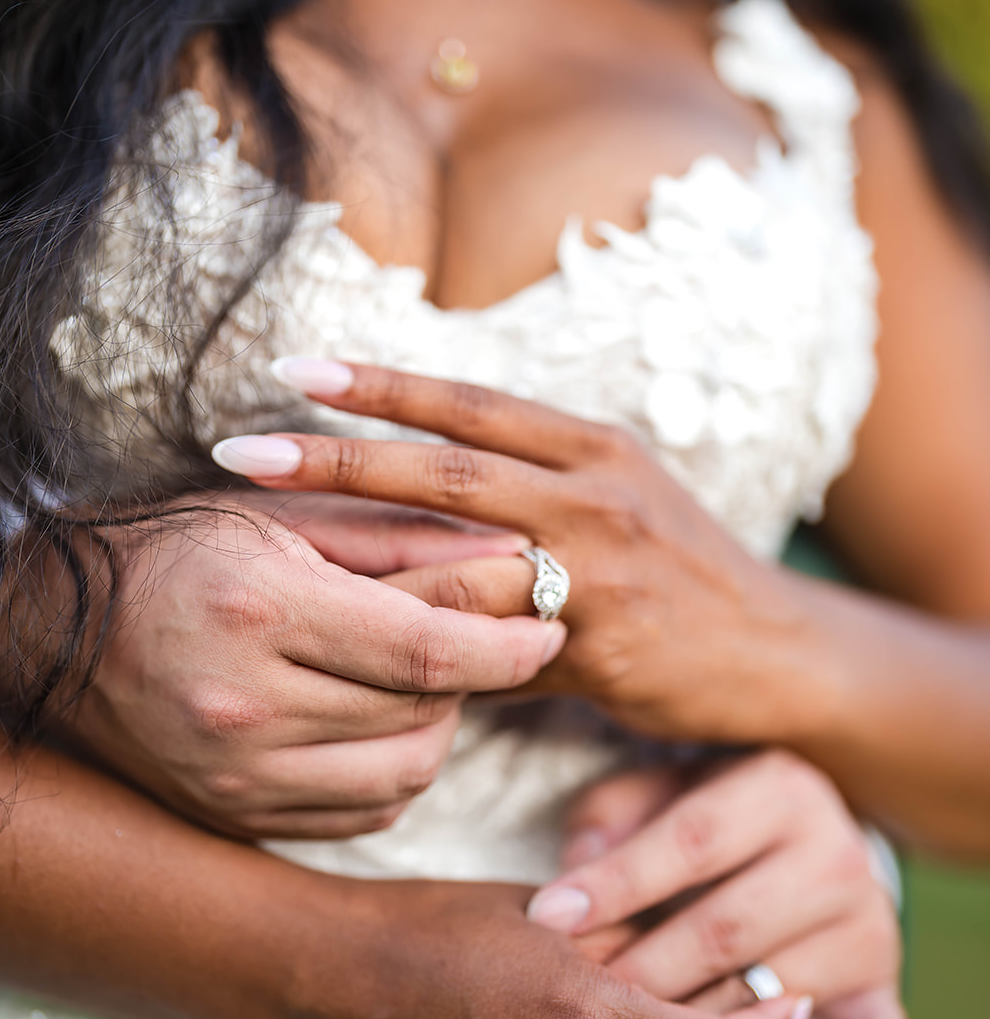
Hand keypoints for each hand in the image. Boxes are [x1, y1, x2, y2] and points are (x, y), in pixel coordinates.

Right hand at [59, 493, 562, 840]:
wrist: (51, 633)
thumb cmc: (174, 552)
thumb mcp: (282, 518)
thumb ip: (402, 541)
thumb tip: (515, 561)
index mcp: (257, 613)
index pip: (425, 649)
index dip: (507, 644)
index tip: (548, 623)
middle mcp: (242, 708)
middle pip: (422, 712)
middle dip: (478, 674)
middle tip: (484, 634)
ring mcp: (232, 778)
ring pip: (405, 774)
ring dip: (440, 724)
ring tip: (421, 673)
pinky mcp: (235, 817)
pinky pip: (363, 814)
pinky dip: (394, 770)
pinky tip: (378, 718)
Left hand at [211, 360, 810, 743]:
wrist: (775, 649)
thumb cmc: (679, 568)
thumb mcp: (618, 495)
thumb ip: (527, 484)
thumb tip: (419, 488)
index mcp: (593, 448)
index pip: (472, 403)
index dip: (383, 385)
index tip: (296, 368)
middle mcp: (597, 496)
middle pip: (450, 469)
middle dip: (339, 458)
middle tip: (243, 447)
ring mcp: (603, 572)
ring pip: (464, 559)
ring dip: (365, 556)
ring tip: (274, 550)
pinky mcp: (605, 648)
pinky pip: (495, 647)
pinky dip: (428, 643)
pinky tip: (354, 647)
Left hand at [527, 751, 906, 1018]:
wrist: (805, 835)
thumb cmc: (703, 815)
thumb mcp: (659, 790)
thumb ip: (613, 815)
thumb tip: (575, 870)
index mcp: (776, 789)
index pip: (691, 841)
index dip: (617, 883)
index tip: (549, 917)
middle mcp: (833, 852)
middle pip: (728, 926)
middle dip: (644, 970)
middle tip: (578, 1002)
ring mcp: (864, 922)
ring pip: (778, 990)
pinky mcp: (881, 983)